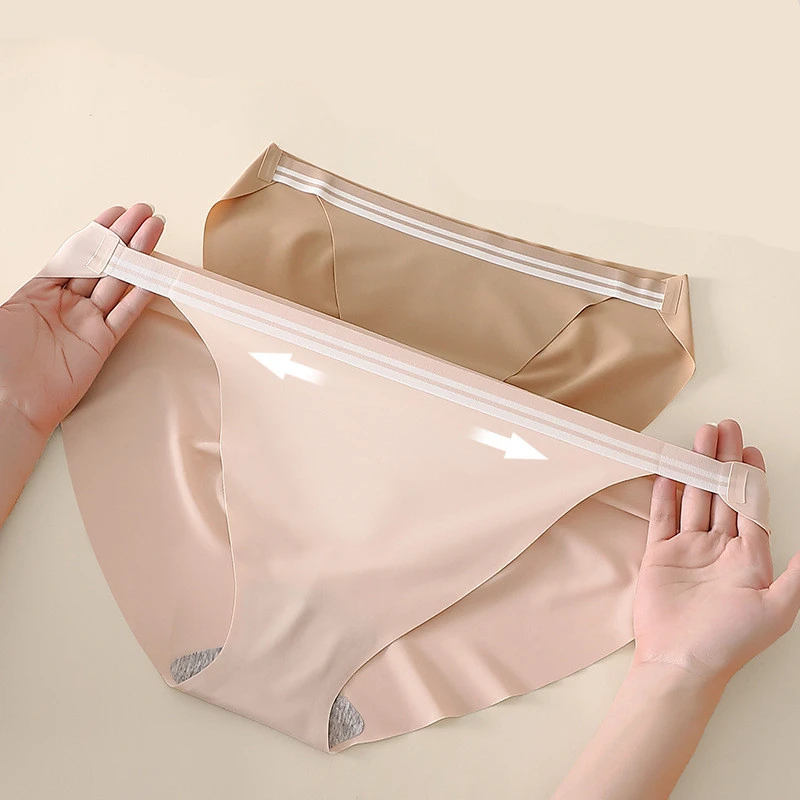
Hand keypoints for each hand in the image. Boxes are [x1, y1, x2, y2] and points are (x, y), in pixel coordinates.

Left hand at [0, 204, 163, 436]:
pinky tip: (154, 275)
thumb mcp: (8, 310)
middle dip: (124, 237)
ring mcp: (87, 323)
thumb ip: (38, 282)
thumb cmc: (1, 359)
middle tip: (145, 215)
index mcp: (40, 291)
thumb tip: (57, 260)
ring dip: (137, 256)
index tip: (115, 212)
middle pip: (101, 263)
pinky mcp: (102, 343)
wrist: (9, 402)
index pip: (75, 254)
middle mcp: (67, 304)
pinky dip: (141, 294)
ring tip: (155, 232)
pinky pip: (125, 314)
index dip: (96, 232)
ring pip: (118, 282)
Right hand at [633, 419, 799, 684]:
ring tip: (698, 440)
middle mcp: (719, 549)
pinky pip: (662, 518)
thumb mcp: (777, 609)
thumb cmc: (730, 641)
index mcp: (749, 558)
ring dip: (695, 469)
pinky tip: (669, 475)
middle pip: (721, 494)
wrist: (682, 662)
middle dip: (723, 460)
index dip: (751, 476)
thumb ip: (796, 575)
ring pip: (693, 499)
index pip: (751, 507)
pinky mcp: (659, 556)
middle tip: (723, 429)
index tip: (750, 449)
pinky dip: (664, 495)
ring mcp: (688, 550)